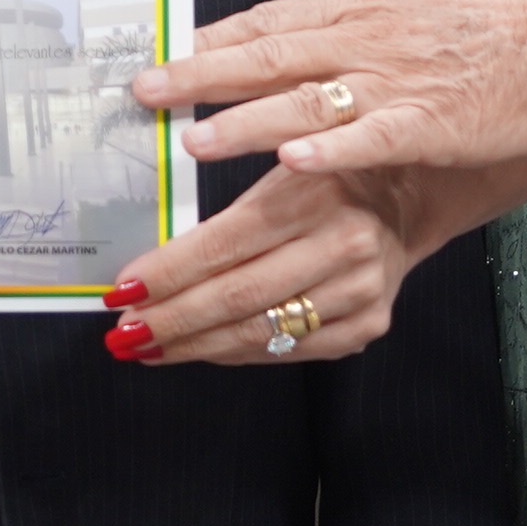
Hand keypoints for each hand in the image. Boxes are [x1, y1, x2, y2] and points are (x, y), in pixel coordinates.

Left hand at [100, 161, 432, 365]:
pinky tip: (202, 350)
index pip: (222, 244)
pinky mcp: (367, 323)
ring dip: (195, 344)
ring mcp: (359, 290)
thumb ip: (223, 218)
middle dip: (171, 318)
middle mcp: (343, 243)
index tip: (122, 290)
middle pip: (236, 295)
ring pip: (260, 330)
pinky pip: (288, 350)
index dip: (167, 272)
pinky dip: (238, 353)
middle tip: (123, 333)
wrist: (404, 197)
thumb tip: (147, 268)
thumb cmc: (323, 178)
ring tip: (149, 347)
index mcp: (313, 192)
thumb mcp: (277, 173)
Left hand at [130, 0, 526, 178]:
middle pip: (268, 53)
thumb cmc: (479, 26)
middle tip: (141, 92)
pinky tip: (294, 164)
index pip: (263, 20)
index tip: (149, 54)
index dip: (203, 39)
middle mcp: (364, 39)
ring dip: (248, 118)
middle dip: (200, 73)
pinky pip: (374, 135)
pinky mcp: (433, 121)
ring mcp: (397, 81)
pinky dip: (334, 149)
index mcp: (352, 10)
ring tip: (193, 138)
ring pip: (308, 98)